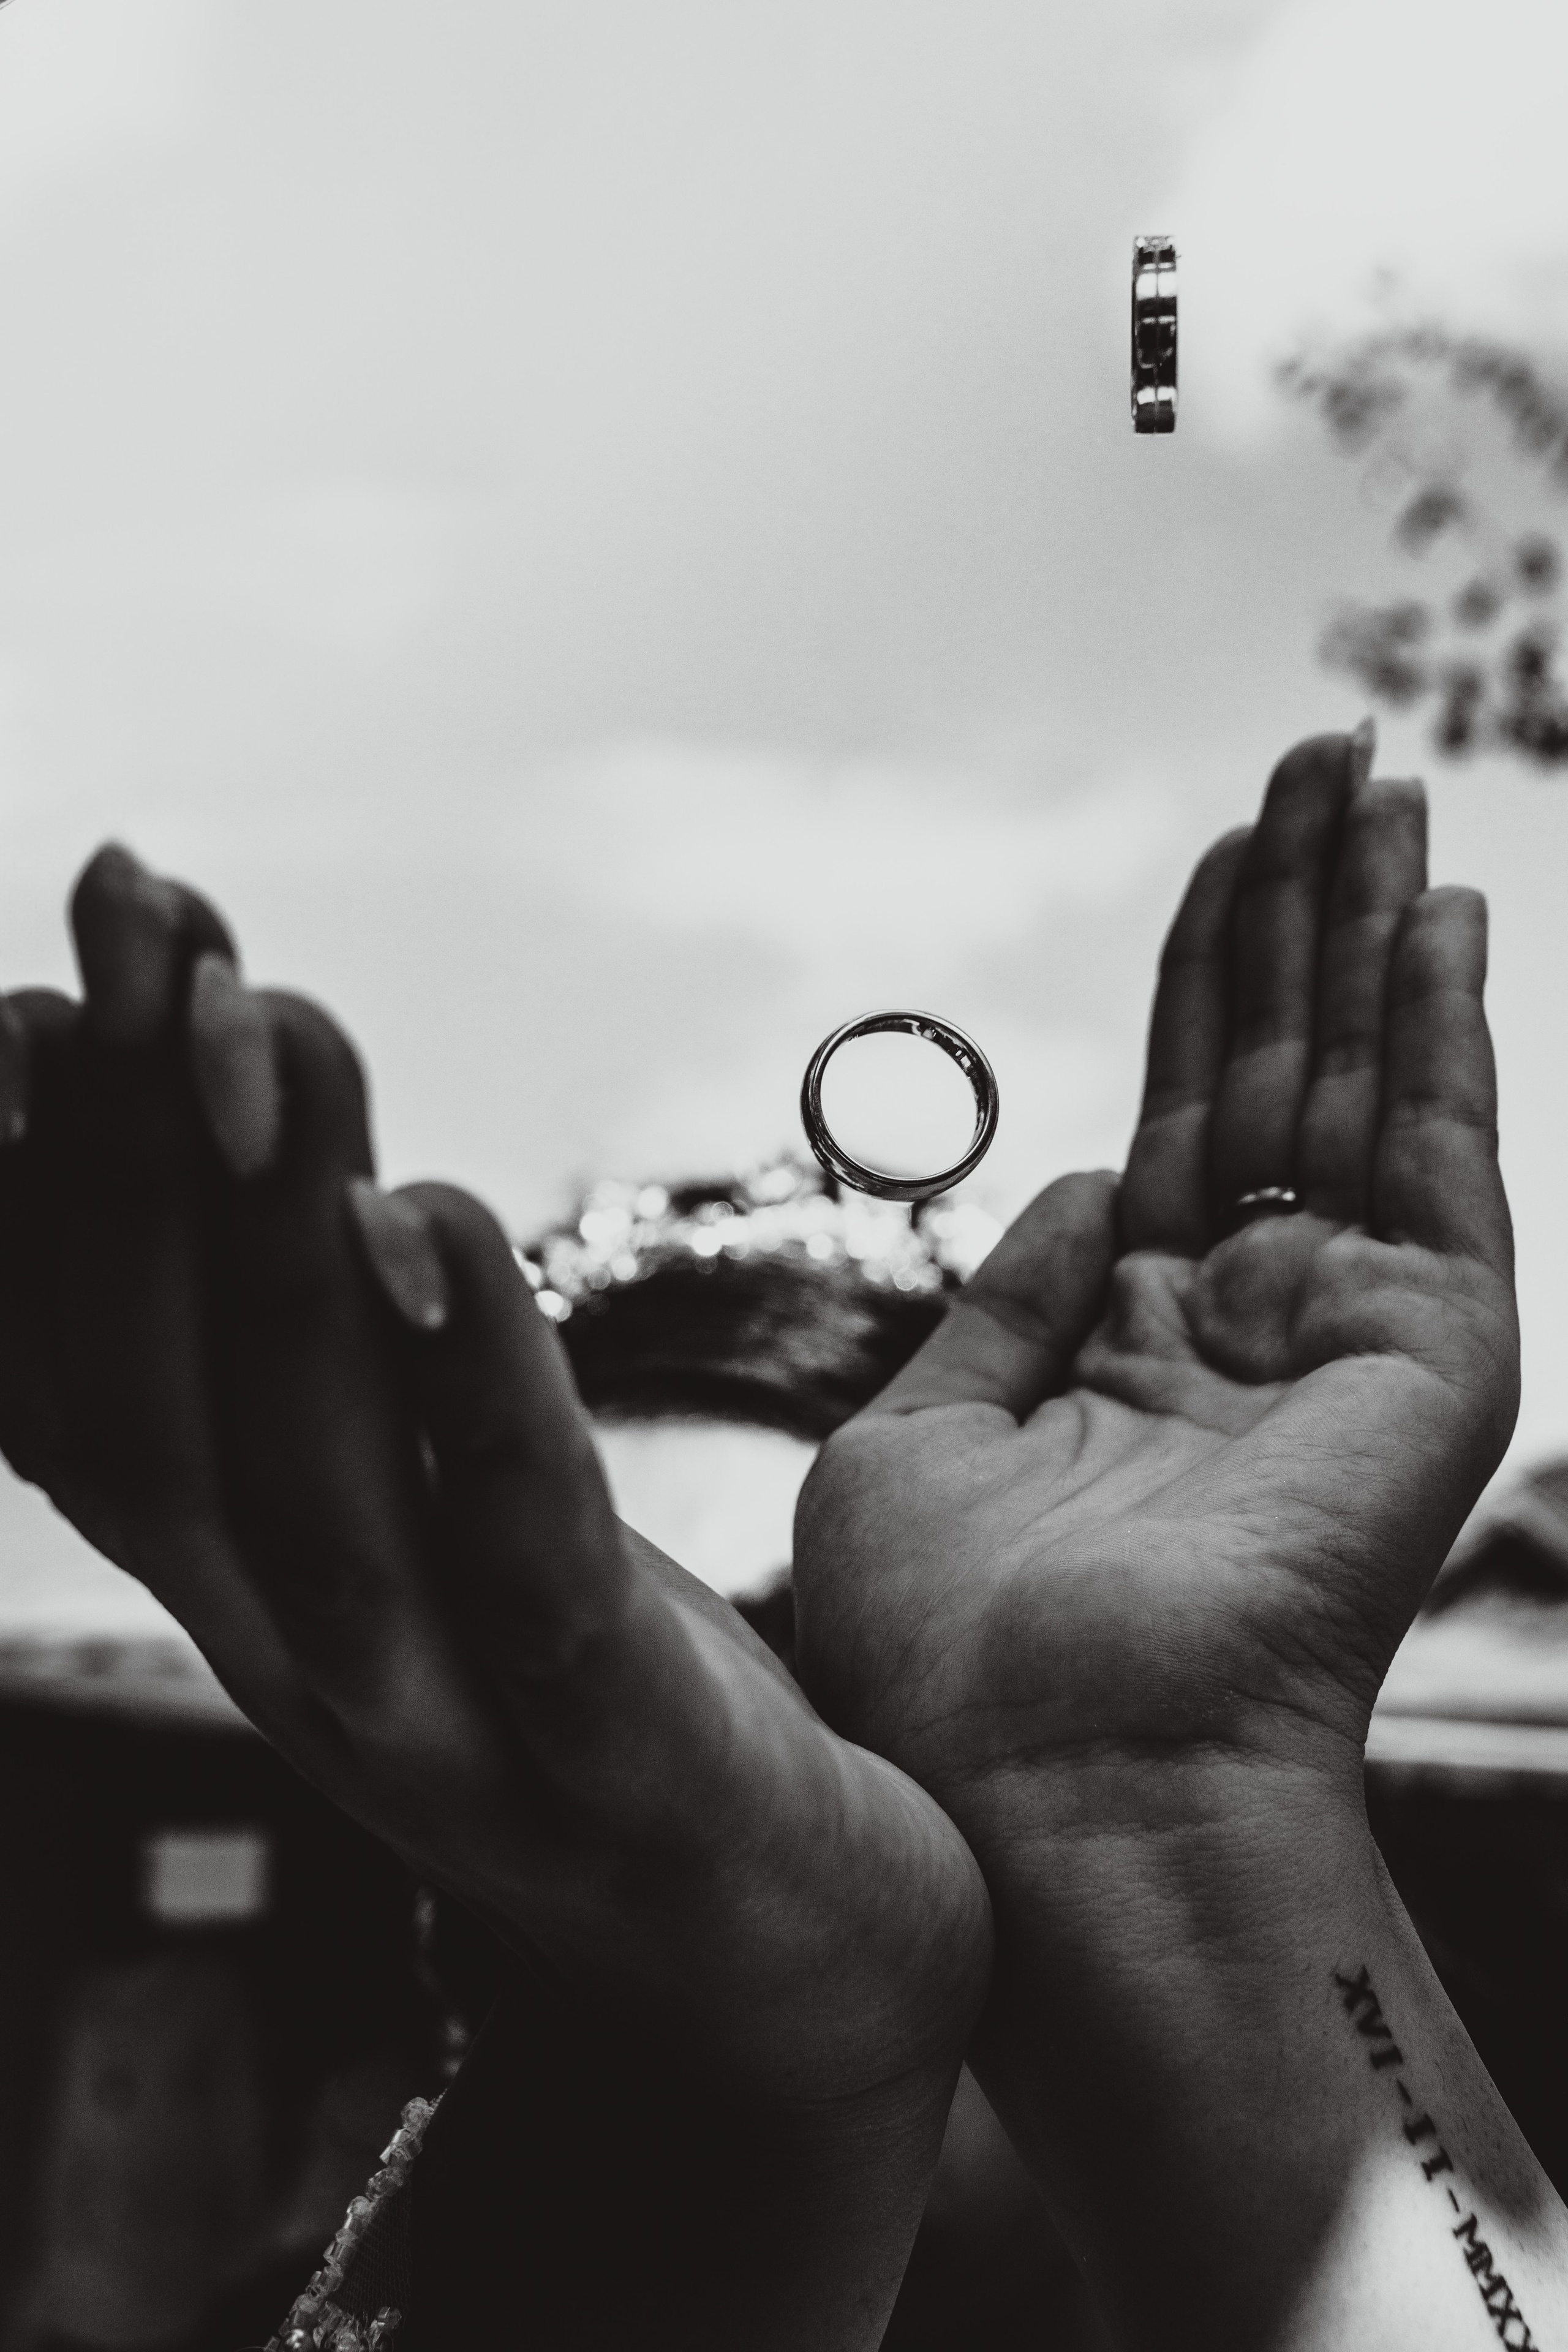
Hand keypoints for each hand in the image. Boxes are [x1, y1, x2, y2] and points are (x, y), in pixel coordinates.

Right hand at [0, 849, 989, 2348]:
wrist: (780, 1955)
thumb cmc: (595, 1684)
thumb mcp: (429, 1506)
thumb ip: (344, 1352)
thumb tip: (279, 1148)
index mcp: (246, 1576)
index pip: (80, 1364)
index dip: (28, 1183)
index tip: (27, 986)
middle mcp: (290, 1644)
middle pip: (166, 1376)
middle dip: (132, 1134)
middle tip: (133, 905)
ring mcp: (434, 1714)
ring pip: (309, 1458)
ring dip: (266, 1230)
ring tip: (267, 1016)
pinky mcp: (604, 1749)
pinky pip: (522, 1554)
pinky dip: (471, 1391)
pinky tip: (432, 1226)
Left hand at [797, 730, 1513, 1805]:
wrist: (1054, 1785)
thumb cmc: (957, 1654)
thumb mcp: (919, 1441)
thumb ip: (1007, 1300)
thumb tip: (1090, 1175)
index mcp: (1133, 1343)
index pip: (1181, 1112)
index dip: (1200, 977)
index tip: (1223, 851)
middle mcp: (1253, 1326)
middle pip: (1279, 1070)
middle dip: (1300, 911)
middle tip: (1323, 755)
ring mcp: (1350, 1335)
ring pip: (1362, 1083)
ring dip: (1369, 926)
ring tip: (1374, 776)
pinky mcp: (1433, 1356)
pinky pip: (1441, 1156)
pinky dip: (1443, 1030)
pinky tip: (1442, 911)